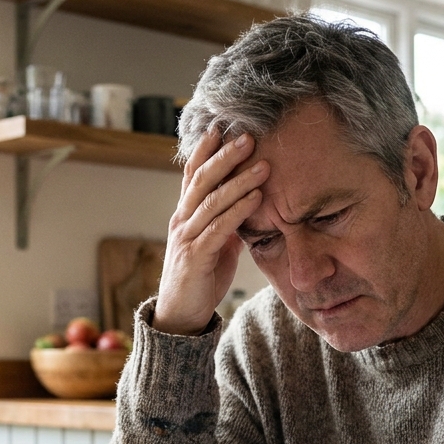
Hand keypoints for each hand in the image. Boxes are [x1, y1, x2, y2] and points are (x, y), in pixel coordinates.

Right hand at [153, 127, 268, 334]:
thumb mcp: (217, 244)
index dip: (205, 150)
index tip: (221, 126)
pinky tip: (256, 198)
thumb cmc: (201, 278)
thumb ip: (228, 222)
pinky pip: (219, 228)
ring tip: (262, 165)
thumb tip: (249, 203)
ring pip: (211, 201)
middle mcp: (182, 221)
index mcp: (185, 215)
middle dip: (224, 156)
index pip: (193, 175)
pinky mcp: (195, 257)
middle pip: (201, 180)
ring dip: (239, 181)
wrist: (181, 317)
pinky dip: (239, 211)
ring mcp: (186, 238)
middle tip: (247, 136)